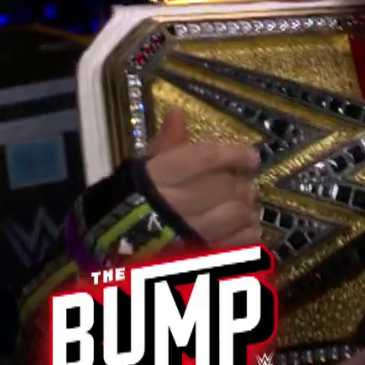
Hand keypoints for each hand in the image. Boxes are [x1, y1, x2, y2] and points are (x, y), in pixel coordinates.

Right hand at [145, 109, 261, 247]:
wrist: (114, 241)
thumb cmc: (133, 196)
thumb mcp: (147, 166)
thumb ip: (168, 141)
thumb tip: (179, 112)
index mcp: (162, 176)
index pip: (206, 158)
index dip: (234, 156)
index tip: (251, 157)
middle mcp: (177, 203)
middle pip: (227, 186)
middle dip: (241, 184)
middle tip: (244, 183)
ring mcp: (191, 231)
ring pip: (237, 213)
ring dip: (247, 207)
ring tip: (244, 205)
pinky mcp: (202, 251)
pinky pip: (239, 241)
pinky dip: (248, 232)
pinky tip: (244, 227)